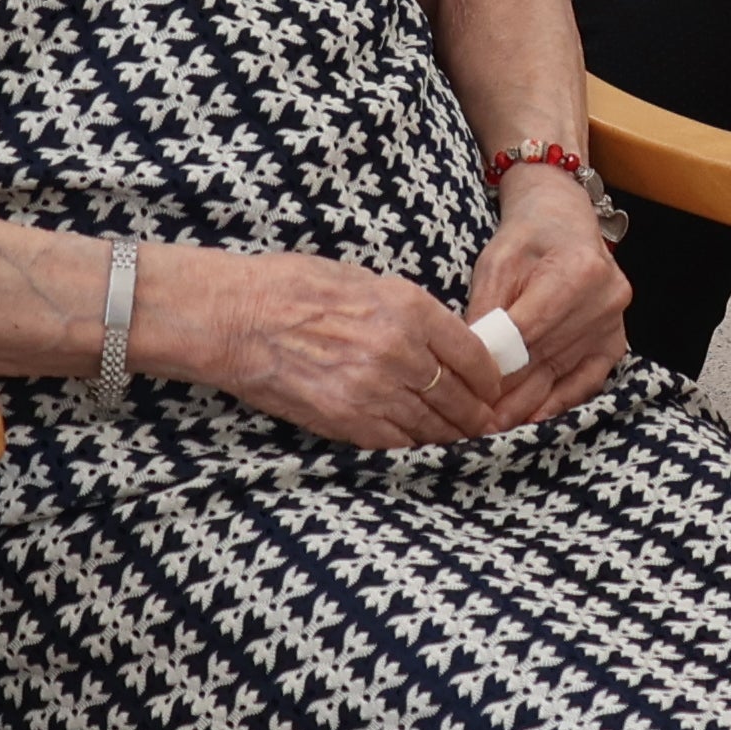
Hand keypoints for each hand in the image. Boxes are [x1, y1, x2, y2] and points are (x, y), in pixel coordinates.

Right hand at [155, 245, 516, 447]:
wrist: (238, 317)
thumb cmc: (294, 288)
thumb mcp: (366, 282)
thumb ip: (410, 313)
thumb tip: (442, 340)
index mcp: (410, 309)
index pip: (474, 355)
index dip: (490, 378)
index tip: (492, 387)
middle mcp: (401, 351)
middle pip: (460, 397)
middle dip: (476, 414)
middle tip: (485, 423)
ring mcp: (376, 390)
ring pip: (433, 426)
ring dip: (450, 435)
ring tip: (459, 440)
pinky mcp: (348, 421)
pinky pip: (398, 443)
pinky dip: (414, 447)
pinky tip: (420, 446)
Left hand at [464, 170, 633, 425]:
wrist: (564, 220)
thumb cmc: (526, 239)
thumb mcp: (496, 263)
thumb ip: (486, 311)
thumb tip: (472, 362)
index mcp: (577, 271)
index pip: (527, 332)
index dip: (496, 366)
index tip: (468, 392)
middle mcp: (604, 300)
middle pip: (545, 358)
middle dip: (507, 394)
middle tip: (474, 424)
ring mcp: (614, 323)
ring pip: (562, 374)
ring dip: (527, 405)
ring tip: (494, 427)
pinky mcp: (616, 340)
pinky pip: (588, 381)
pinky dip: (559, 402)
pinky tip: (533, 420)